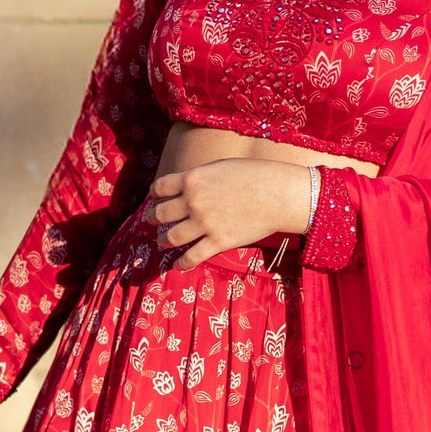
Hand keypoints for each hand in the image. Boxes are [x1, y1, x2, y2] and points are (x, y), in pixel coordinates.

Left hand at [148, 157, 311, 267]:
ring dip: (163, 240)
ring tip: (162, 241)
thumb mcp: (220, 167)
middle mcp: (193, 201)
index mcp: (192, 179)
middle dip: (153, 218)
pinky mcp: (218, 242)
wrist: (278, 194)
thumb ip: (200, 177)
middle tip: (152, 221)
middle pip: (161, 213)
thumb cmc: (254, 175)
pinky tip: (177, 264)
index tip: (155, 198)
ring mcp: (204, 223)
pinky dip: (181, 262)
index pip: (160, 187)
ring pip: (171, 237)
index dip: (155, 194)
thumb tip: (188, 185)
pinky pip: (191, 257)